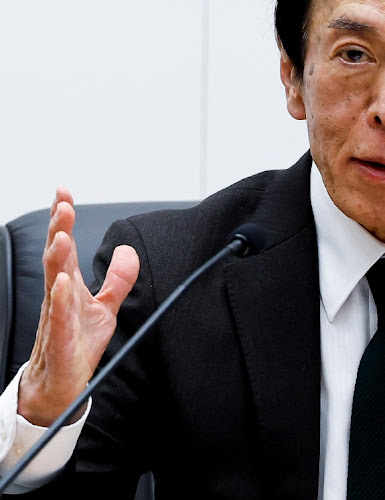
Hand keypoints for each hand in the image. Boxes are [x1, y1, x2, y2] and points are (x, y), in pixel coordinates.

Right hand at [17, 187, 139, 426]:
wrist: (61, 382)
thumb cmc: (78, 341)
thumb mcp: (106, 307)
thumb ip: (118, 279)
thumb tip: (128, 250)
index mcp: (69, 284)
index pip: (64, 246)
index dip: (62, 219)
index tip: (63, 192)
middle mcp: (59, 295)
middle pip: (56, 256)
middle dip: (57, 228)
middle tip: (60, 203)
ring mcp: (56, 316)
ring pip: (53, 282)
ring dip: (57, 257)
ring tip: (61, 234)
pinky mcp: (60, 339)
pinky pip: (59, 318)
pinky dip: (61, 300)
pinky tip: (63, 283)